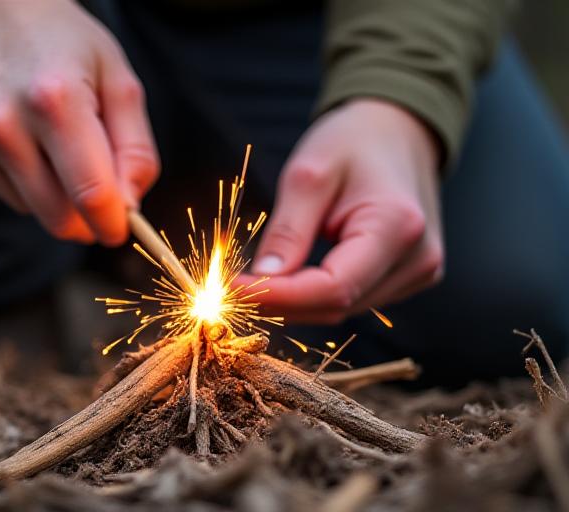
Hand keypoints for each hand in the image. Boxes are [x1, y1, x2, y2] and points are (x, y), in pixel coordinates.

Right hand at [0, 0, 158, 244]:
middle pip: (59, 218)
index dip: (113, 223)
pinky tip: (23, 141)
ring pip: (33, 211)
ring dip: (55, 195)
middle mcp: (3, 125)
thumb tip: (129, 205)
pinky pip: (6, 197)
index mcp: (54, 101)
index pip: (91, 194)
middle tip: (97, 189)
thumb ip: (136, 149)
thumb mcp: (120, 83)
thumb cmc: (68, 48)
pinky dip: (24, 183)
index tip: (123, 229)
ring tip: (53, 143)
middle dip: (86, 217)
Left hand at [238, 99, 443, 322]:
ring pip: (342, 309)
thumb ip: (288, 231)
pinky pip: (352, 299)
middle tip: (231, 288)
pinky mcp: (407, 278)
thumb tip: (263, 281)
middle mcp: (418, 259)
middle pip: (337, 305)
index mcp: (398, 227)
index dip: (279, 296)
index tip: (231, 288)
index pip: (333, 288)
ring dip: (295, 302)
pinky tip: (289, 278)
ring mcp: (418, 273)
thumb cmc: (353, 142)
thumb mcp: (308, 174)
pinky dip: (314, 295)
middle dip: (280, 302)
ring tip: (255, 282)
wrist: (396, 131)